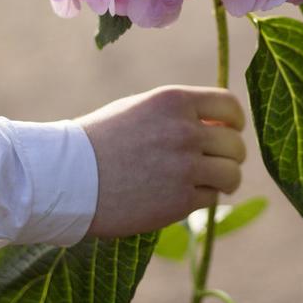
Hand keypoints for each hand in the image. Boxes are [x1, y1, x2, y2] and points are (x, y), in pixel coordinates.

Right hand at [77, 85, 245, 239]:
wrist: (66, 178)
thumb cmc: (99, 141)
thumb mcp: (139, 109)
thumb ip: (178, 114)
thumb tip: (219, 127)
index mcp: (174, 101)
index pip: (229, 106)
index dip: (234, 121)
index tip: (230, 132)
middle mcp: (184, 131)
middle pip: (235, 144)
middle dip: (230, 155)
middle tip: (217, 164)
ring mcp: (184, 167)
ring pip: (231, 174)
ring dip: (225, 181)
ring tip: (211, 184)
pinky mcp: (179, 201)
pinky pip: (211, 199)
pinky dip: (202, 200)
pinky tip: (183, 197)